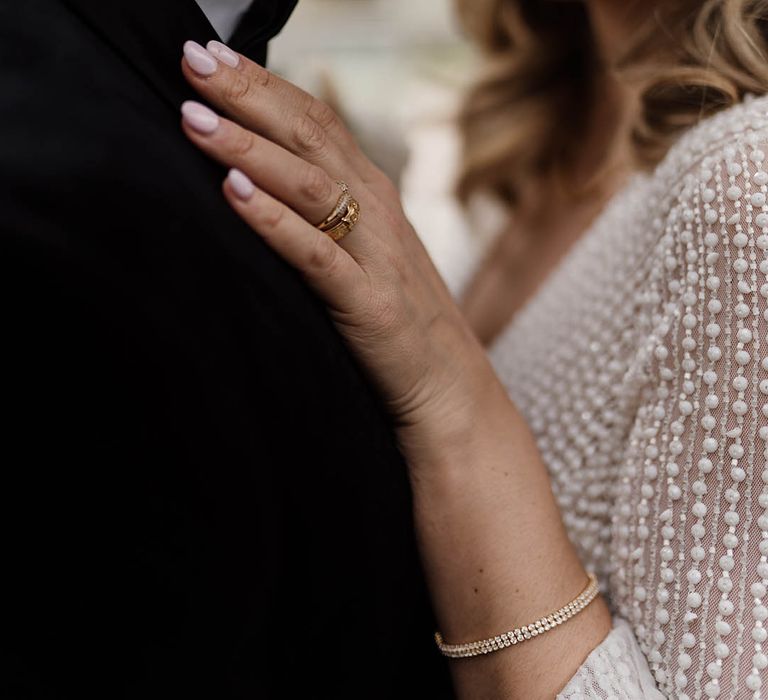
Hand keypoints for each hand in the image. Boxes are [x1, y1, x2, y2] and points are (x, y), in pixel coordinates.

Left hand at [180, 41, 497, 456]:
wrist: (448, 388)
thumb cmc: (397, 319)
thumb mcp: (367, 252)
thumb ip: (328, 212)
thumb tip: (261, 176)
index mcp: (374, 195)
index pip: (317, 121)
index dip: (264, 83)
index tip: (210, 53)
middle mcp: (378, 212)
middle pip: (310, 137)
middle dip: (249, 95)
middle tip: (192, 60)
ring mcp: (377, 256)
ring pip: (310, 186)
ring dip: (249, 148)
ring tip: (194, 119)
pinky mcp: (368, 305)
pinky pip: (316, 256)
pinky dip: (274, 221)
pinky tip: (234, 193)